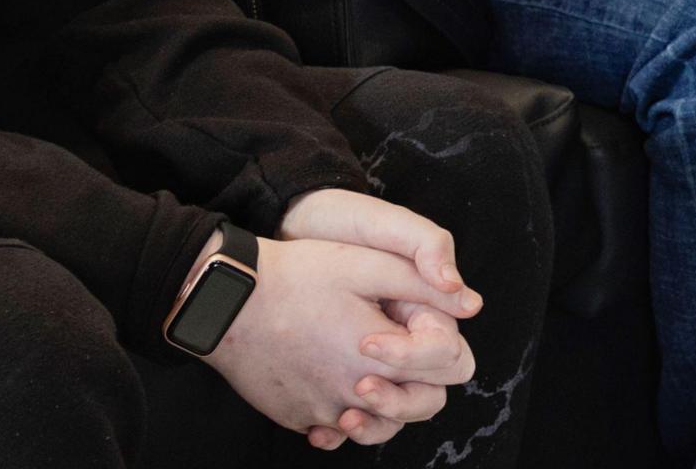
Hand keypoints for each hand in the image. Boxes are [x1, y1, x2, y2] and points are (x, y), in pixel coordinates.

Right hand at [198, 226, 475, 448]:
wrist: (225, 303)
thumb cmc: (297, 277)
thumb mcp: (368, 265)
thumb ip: (424, 286)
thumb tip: (470, 305)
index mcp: (383, 355)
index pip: (450, 366)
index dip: (440, 339)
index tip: (409, 318)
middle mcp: (356, 394)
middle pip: (423, 406)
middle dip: (422, 378)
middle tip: (395, 349)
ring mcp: (324, 411)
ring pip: (380, 427)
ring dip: (385, 405)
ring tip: (367, 374)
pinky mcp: (297, 417)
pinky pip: (335, 429)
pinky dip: (342, 415)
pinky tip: (334, 387)